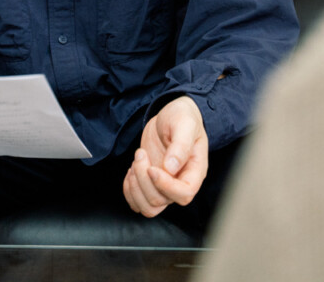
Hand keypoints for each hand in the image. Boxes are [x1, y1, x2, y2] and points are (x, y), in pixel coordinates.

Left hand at [123, 96, 208, 217]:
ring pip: (148, 207)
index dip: (165, 186)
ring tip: (136, 163)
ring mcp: (165, 186)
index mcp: (195, 170)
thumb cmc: (182, 117)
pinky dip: (129, 190)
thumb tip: (172, 167)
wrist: (171, 116)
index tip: (152, 168)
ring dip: (135, 187)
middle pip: (160, 200)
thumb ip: (181, 144)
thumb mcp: (185, 123)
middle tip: (141, 153)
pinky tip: (132, 170)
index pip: (184, 193)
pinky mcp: (151, 185)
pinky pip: (137, 203)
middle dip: (143, 179)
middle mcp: (180, 182)